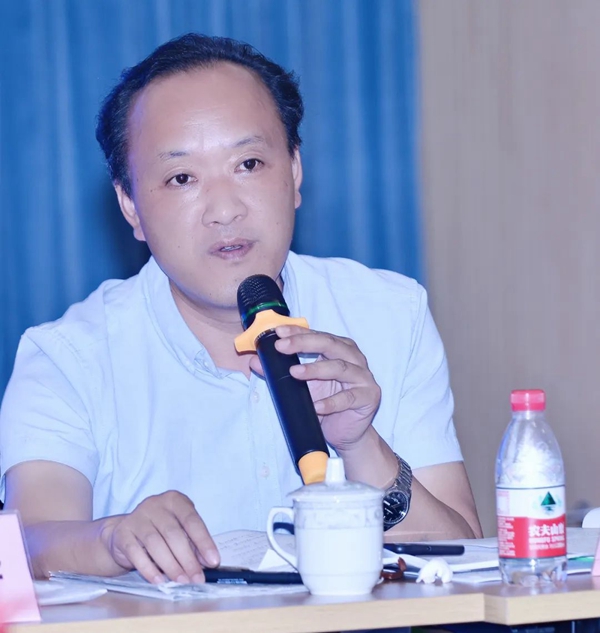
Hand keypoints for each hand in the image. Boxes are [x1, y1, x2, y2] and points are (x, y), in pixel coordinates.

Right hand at [100, 490, 219, 583]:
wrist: (125, 531)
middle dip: (188, 559)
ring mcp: (137, 517)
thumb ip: (194, 544)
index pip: (192, 521)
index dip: (204, 542)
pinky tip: (159, 581)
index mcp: (174, 500)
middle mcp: (155, 504)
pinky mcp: (123, 533)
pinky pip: (136, 554)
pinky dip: (149, 570)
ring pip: (156, 544)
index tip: (213, 561)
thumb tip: (208, 562)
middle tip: (196, 578)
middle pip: (174, 534)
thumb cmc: (160, 530)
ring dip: (171, 566)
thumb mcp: (180, 531)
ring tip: (181, 581)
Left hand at [249, 325, 380, 452]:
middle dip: (304, 343)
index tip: (278, 332)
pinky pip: (348, 397)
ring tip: (295, 374)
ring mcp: (363, 377)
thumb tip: (254, 361)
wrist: (347, 433)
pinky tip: (316, 407)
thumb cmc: (327, 403)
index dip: (298, 332)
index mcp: (340, 349)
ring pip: (340, 367)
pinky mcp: (369, 397)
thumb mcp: (302, 386)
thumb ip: (281, 372)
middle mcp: (354, 358)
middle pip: (330, 345)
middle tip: (282, 347)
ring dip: (316, 370)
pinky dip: (331, 402)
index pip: (318, 335)